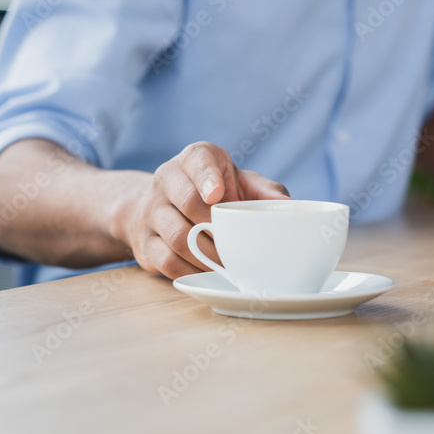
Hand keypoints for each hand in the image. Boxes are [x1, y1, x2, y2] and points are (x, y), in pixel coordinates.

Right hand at [121, 141, 289, 278]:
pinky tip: (209, 274)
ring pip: (177, 236)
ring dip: (207, 255)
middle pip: (188, 203)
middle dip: (216, 227)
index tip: (218, 195)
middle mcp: (167, 179)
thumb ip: (264, 191)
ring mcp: (151, 211)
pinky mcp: (144, 242)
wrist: (163, 206)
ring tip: (230, 264)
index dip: (207, 177)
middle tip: (240, 245)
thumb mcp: (239, 182)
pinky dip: (192, 271)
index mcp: (194, 159)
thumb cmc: (215, 192)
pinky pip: (166, 261)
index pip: (198, 161)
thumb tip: (289, 206)